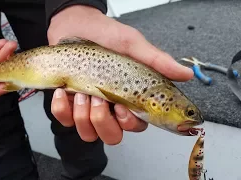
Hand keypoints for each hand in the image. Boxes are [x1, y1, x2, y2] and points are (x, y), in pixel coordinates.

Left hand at [47, 5, 193, 144]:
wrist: (75, 25)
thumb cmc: (105, 35)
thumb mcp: (133, 45)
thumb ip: (157, 61)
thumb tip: (185, 74)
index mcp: (129, 97)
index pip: (136, 125)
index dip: (130, 122)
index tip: (122, 106)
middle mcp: (109, 106)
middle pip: (112, 136)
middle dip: (103, 121)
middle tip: (99, 98)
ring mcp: (88, 107)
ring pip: (88, 133)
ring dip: (83, 114)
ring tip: (81, 91)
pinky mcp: (68, 104)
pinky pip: (65, 120)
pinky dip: (62, 108)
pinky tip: (64, 91)